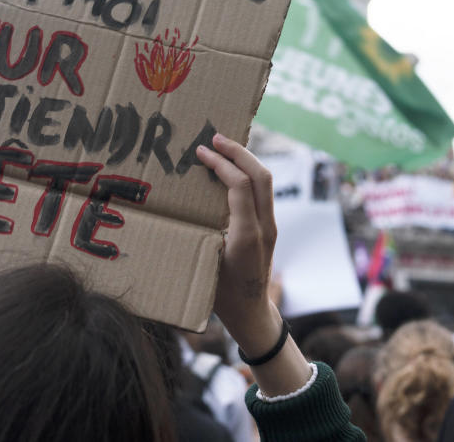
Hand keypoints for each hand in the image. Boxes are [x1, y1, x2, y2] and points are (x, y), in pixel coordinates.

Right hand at [197, 134, 280, 355]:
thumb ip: (203, 234)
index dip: (221, 164)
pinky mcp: (268, 228)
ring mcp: (270, 226)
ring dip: (245, 160)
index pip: (241, 185)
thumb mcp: (207, 264)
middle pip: (260, 175)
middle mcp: (264, 226)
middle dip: (239, 151)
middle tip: (216, 137)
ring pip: (264, 182)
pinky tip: (230, 171)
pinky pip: (261, 192)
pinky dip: (247, 175)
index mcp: (248, 235)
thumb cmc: (222, 296)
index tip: (201, 151)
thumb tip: (183, 204)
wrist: (251, 314)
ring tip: (223, 147)